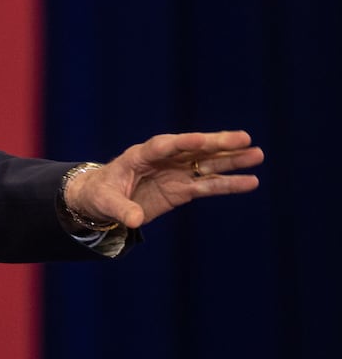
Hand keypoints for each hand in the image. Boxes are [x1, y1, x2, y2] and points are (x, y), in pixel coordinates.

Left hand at [65, 130, 262, 229]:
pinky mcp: (182, 189)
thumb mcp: (105, 203)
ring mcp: (175, 173)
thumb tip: (135, 220)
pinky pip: (208, 185)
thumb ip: (121, 209)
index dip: (183, 143)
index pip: (163, 146)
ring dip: (231, 160)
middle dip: (217, 144)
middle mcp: (162, 160)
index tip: (203, 140)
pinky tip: (251, 181)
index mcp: (139, 156)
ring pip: (206, 164)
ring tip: (258, 154)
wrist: (102, 201)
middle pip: (193, 149)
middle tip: (244, 138)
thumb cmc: (100, 195)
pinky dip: (228, 184)